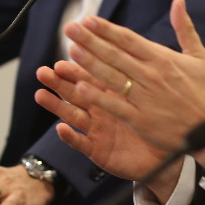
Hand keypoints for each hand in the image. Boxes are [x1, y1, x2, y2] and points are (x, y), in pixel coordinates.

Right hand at [35, 62, 172, 196]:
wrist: (164, 156)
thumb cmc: (156, 124)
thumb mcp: (145, 97)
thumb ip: (133, 76)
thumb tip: (129, 49)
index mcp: (111, 96)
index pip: (91, 78)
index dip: (77, 68)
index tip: (66, 54)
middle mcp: (100, 111)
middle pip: (75, 94)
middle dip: (58, 83)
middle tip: (42, 71)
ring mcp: (97, 131)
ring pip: (73, 116)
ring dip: (56, 106)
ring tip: (40, 95)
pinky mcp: (98, 151)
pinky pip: (82, 144)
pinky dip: (71, 137)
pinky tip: (60, 129)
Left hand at [60, 0, 204, 167]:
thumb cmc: (204, 93)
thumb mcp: (199, 56)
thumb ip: (184, 27)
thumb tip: (178, 0)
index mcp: (163, 58)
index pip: (129, 39)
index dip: (106, 29)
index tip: (88, 20)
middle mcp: (152, 75)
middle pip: (115, 55)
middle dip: (90, 40)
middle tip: (70, 29)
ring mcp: (145, 98)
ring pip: (112, 77)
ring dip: (90, 63)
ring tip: (71, 51)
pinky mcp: (141, 120)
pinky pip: (116, 106)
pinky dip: (99, 96)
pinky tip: (81, 87)